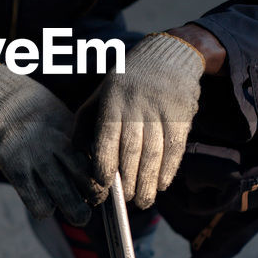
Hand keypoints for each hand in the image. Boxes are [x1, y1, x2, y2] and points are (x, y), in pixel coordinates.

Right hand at [0, 64, 99, 223]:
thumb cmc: (23, 105)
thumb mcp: (56, 113)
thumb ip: (72, 134)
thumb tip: (90, 157)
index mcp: (70, 127)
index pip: (97, 158)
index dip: (104, 176)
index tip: (102, 184)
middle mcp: (56, 141)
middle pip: (88, 179)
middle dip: (96, 198)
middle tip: (94, 204)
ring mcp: (35, 155)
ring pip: (66, 195)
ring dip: (76, 212)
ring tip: (79, 217)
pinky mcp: (13, 166)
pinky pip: (35, 200)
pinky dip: (43, 209)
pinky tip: (44, 206)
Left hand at [78, 33, 204, 208]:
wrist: (168, 55)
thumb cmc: (127, 81)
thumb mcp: (100, 94)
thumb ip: (86, 122)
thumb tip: (76, 153)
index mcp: (113, 102)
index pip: (108, 137)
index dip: (105, 162)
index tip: (103, 184)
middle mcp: (136, 107)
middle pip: (132, 150)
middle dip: (129, 180)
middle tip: (126, 201)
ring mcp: (160, 111)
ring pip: (154, 153)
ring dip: (148, 181)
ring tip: (143, 201)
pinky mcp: (181, 116)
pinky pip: (174, 148)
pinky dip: (168, 170)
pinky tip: (161, 185)